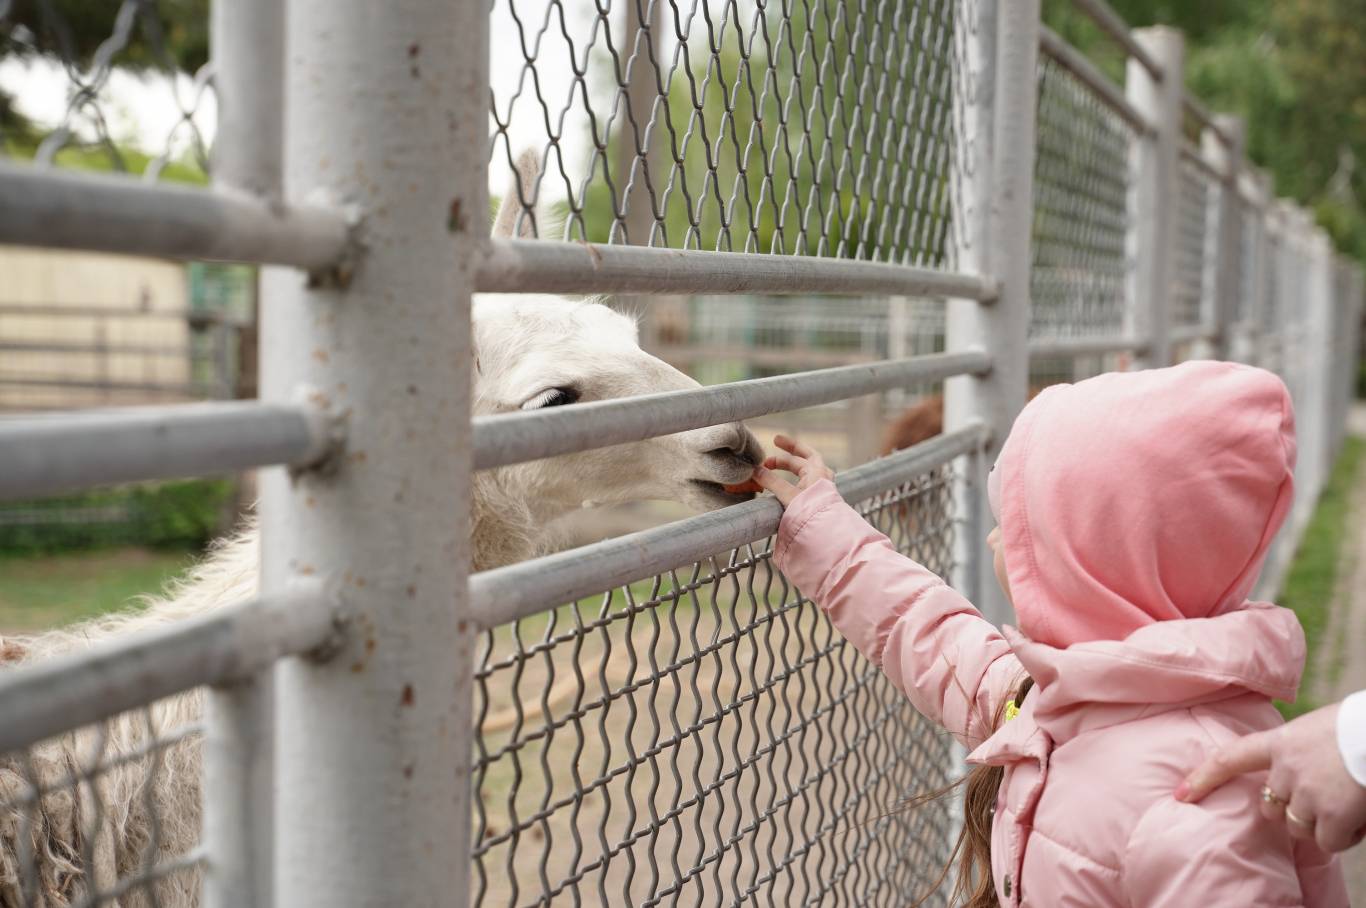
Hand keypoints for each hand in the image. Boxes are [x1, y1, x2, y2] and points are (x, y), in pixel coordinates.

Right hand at [749, 434, 834, 506]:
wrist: (827, 534)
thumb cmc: (811, 513)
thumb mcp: (788, 495)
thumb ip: (771, 482)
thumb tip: (755, 470)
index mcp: (817, 471)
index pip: (802, 451)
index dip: (788, 445)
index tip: (775, 439)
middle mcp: (822, 477)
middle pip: (801, 462)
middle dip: (783, 461)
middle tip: (766, 462)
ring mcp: (821, 489)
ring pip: (804, 475)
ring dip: (789, 472)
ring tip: (773, 474)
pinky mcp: (818, 502)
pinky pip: (804, 487)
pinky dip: (792, 483)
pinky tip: (784, 490)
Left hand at [1176, 701, 1365, 852]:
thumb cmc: (1361, 728)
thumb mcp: (1318, 729)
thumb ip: (1299, 751)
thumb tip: (1297, 774)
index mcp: (1281, 742)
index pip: (1230, 758)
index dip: (1204, 777)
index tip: (1181, 794)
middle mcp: (1287, 768)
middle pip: (1269, 807)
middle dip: (1289, 810)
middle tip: (1322, 799)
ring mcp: (1307, 793)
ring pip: (1298, 828)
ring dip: (1321, 826)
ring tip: (1347, 806)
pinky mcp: (1332, 816)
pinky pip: (1329, 843)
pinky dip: (1346, 838)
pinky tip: (1359, 819)